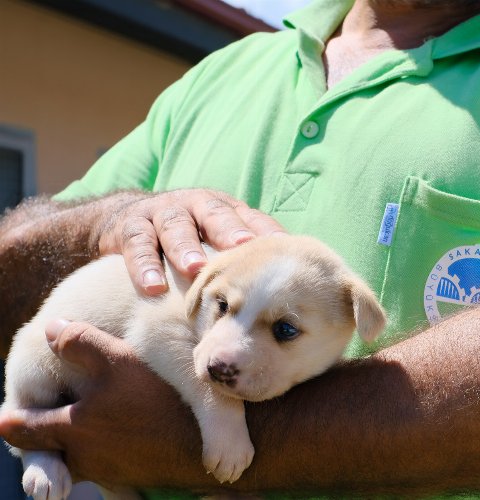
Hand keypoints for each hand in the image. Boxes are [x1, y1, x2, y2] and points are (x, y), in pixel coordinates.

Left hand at [0, 320, 205, 489]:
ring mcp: (106, 470)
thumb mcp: (119, 362)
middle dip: (43, 431)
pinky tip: (126, 427)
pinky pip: (105, 462)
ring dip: (76, 439)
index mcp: (69, 430)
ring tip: (93, 415)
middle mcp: (81, 458)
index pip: (18, 429)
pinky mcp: (131, 474)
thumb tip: (51, 328)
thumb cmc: (158, 402)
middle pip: (44, 448)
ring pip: (76, 456)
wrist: (201, 446)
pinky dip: (105, 447)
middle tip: (52, 410)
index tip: (11, 410)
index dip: (11, 417)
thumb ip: (81, 343)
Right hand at [97, 189, 285, 294]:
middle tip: (242, 247)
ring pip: (175, 227)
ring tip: (195, 269)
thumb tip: (288, 284)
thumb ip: (243, 256)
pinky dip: (144, 266)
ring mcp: (162, 213)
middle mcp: (195, 205)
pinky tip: (153, 287)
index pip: (250, 218)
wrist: (123, 220)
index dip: (265, 231)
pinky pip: (138, 245)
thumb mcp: (215, 240)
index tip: (283, 247)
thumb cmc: (187, 239)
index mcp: (223, 209)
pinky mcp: (129, 227)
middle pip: (215, 214)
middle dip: (229, 230)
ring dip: (185, 248)